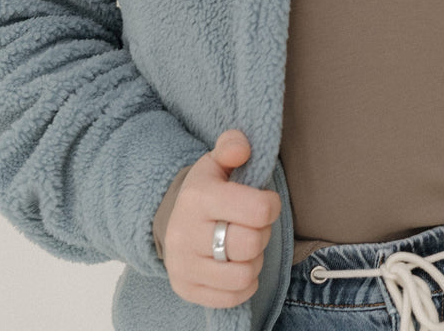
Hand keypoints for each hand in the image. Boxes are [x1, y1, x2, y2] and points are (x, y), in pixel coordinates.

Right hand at [164, 130, 281, 307]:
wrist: (172, 219)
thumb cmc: (206, 189)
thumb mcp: (216, 161)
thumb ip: (232, 146)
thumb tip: (242, 149)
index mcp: (198, 197)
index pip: (258, 209)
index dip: (272, 205)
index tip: (266, 201)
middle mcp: (186, 234)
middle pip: (251, 244)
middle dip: (262, 233)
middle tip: (254, 225)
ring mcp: (184, 265)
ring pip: (244, 274)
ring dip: (254, 260)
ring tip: (244, 245)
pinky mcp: (186, 289)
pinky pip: (233, 297)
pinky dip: (245, 284)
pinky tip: (237, 265)